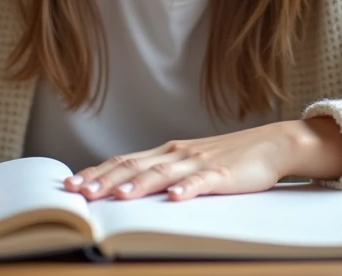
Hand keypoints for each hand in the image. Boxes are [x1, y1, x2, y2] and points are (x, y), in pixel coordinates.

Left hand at [62, 118, 341, 201]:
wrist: (270, 145)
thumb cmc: (226, 158)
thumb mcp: (188, 163)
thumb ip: (160, 173)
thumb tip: (123, 187)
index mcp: (165, 153)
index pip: (124, 160)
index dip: (97, 172)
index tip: (70, 184)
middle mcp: (176, 154)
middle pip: (135, 166)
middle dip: (105, 180)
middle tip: (80, 192)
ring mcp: (199, 163)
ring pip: (162, 174)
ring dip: (138, 185)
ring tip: (118, 196)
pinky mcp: (222, 173)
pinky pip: (202, 182)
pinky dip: (187, 189)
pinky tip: (175, 197)